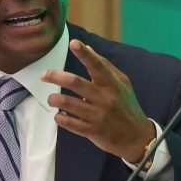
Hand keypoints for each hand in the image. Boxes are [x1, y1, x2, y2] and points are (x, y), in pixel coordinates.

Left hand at [41, 39, 154, 162]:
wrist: (136, 137)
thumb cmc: (126, 106)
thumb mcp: (122, 84)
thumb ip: (105, 66)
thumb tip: (87, 48)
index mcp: (113, 85)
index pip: (98, 66)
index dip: (85, 54)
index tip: (74, 43)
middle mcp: (105, 98)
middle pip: (75, 83)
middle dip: (56, 77)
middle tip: (44, 75)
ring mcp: (97, 115)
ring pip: (67, 103)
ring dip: (54, 99)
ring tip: (51, 99)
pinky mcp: (91, 131)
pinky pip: (68, 122)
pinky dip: (59, 117)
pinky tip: (59, 115)